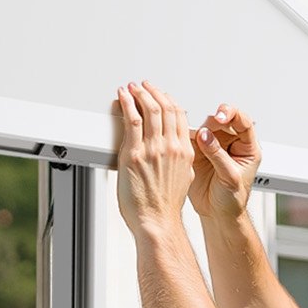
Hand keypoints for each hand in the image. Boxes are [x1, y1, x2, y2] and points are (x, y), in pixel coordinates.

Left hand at [115, 81, 194, 235]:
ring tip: (132, 88)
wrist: (156, 222)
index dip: (169, 100)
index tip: (161, 94)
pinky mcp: (134, 154)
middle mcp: (170, 146)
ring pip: (149, 110)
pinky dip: (127, 104)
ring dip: (139, 94)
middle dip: (153, 92)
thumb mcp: (183, 178)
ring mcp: (152, 149)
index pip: (179, 115)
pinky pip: (131, 121)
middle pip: (165, 108)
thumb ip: (179, 159)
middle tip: (144, 85)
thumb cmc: (165, 207)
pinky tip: (123, 98)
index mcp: (184, 151)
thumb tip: (172, 151)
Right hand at [189, 104, 261, 229]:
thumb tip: (206, 136)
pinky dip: (186, 137)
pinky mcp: (198, 152)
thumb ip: (219, 156)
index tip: (221, 117)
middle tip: (204, 128)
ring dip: (198, 128)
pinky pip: (191, 139)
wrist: (218, 214)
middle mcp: (230, 144)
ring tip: (193, 136)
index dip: (232, 115)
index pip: (243, 122)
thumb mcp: (231, 178)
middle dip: (212, 120)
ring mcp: (213, 146)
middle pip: (222, 121)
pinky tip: (183, 139)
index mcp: (246, 148)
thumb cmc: (232, 200)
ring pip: (205, 127)